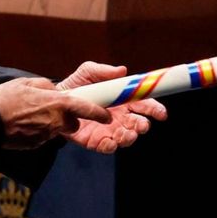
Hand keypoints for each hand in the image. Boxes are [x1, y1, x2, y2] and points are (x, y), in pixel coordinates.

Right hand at [0, 77, 110, 149]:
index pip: (86, 109)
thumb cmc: (5, 99)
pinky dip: (37, 131)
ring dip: (50, 124)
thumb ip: (46, 86)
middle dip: (68, 118)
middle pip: (72, 123)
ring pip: (57, 130)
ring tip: (31, 115)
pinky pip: (42, 137)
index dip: (99, 113)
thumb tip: (52, 90)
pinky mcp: (36, 144)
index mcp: (57, 103)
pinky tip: (23, 125)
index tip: (108, 116)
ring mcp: (46, 135)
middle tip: (51, 110)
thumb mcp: (27, 83)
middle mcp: (56, 121)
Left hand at [53, 60, 168, 152]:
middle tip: (141, 125)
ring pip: (126, 137)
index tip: (161, 113)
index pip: (144, 105)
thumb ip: (103, 71)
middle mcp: (120, 117)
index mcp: (124, 101)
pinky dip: (111, 146)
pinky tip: (110, 142)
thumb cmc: (76, 85)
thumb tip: (122, 70)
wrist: (55, 102)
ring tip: (127, 134)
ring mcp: (109, 130)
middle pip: (139, 124)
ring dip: (130, 137)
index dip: (155, 109)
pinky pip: (107, 147)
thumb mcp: (87, 73)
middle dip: (143, 126)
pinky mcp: (96, 141)